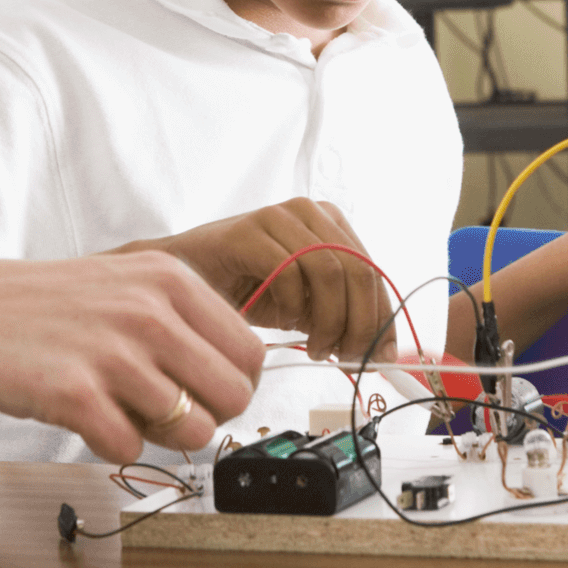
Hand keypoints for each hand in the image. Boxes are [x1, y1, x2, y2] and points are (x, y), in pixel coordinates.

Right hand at [0, 251, 263, 464]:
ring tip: (118, 409)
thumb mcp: (126, 283)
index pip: (249, 354)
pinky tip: (83, 417)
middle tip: (161, 409)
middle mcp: (147, 311)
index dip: (230, 385)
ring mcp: (112, 352)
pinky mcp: (74, 394)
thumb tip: (244, 375)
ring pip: (192, 431)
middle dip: (203, 415)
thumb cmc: (48, 307)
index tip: (199, 391)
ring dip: (159, 435)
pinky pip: (130, 448)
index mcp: (169, 278)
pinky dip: (110, 444)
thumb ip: (185, 318)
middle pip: (233, 397)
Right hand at [122, 199, 396, 364]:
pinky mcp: (248, 230)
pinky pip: (290, 271)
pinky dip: (294, 306)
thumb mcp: (306, 304)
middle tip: (346, 356)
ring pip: (330, 270)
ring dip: (329, 320)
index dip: (382, 318)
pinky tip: (285, 323)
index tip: (382, 356)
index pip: (372, 271)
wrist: (184, 277)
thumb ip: (342, 313)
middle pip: (358, 269)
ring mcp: (278, 216)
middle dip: (359, 323)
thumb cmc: (247, 289)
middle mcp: (308, 211)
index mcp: (329, 223)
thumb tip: (383, 351)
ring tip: (316, 347)